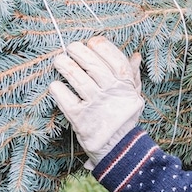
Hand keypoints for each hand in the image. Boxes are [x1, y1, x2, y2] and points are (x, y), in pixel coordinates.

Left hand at [49, 36, 143, 168]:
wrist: (119, 150)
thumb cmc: (123, 118)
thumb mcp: (133, 97)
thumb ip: (133, 75)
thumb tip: (136, 55)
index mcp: (126, 86)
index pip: (116, 60)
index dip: (103, 47)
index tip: (92, 41)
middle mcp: (111, 94)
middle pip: (94, 66)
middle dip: (79, 52)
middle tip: (70, 47)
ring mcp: (95, 106)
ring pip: (78, 79)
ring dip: (65, 66)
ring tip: (58, 60)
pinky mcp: (80, 119)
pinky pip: (66, 100)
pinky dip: (58, 90)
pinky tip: (55, 84)